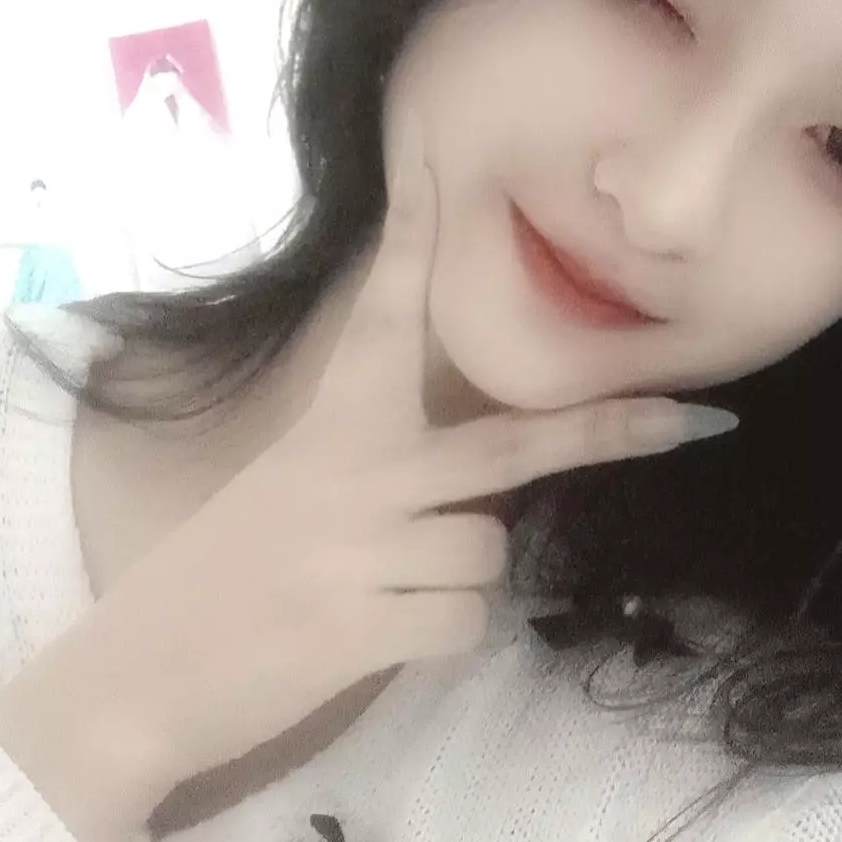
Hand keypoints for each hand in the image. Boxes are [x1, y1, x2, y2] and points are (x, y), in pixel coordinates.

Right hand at [0, 113, 734, 841]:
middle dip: (609, 430)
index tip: (435, 168)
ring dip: (456, 579)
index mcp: (335, 424)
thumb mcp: (298, 484)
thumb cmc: (232, 567)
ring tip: (387, 588)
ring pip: (490, 555)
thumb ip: (384, 461)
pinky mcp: (366, 626)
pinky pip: (465, 624)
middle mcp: (358, 472)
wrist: (146, 673)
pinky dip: (438, 636)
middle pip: (514, 444)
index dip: (413, 240)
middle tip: (695, 420)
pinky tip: (376, 633)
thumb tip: (489, 477)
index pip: (385, 316)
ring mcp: (363, 549)